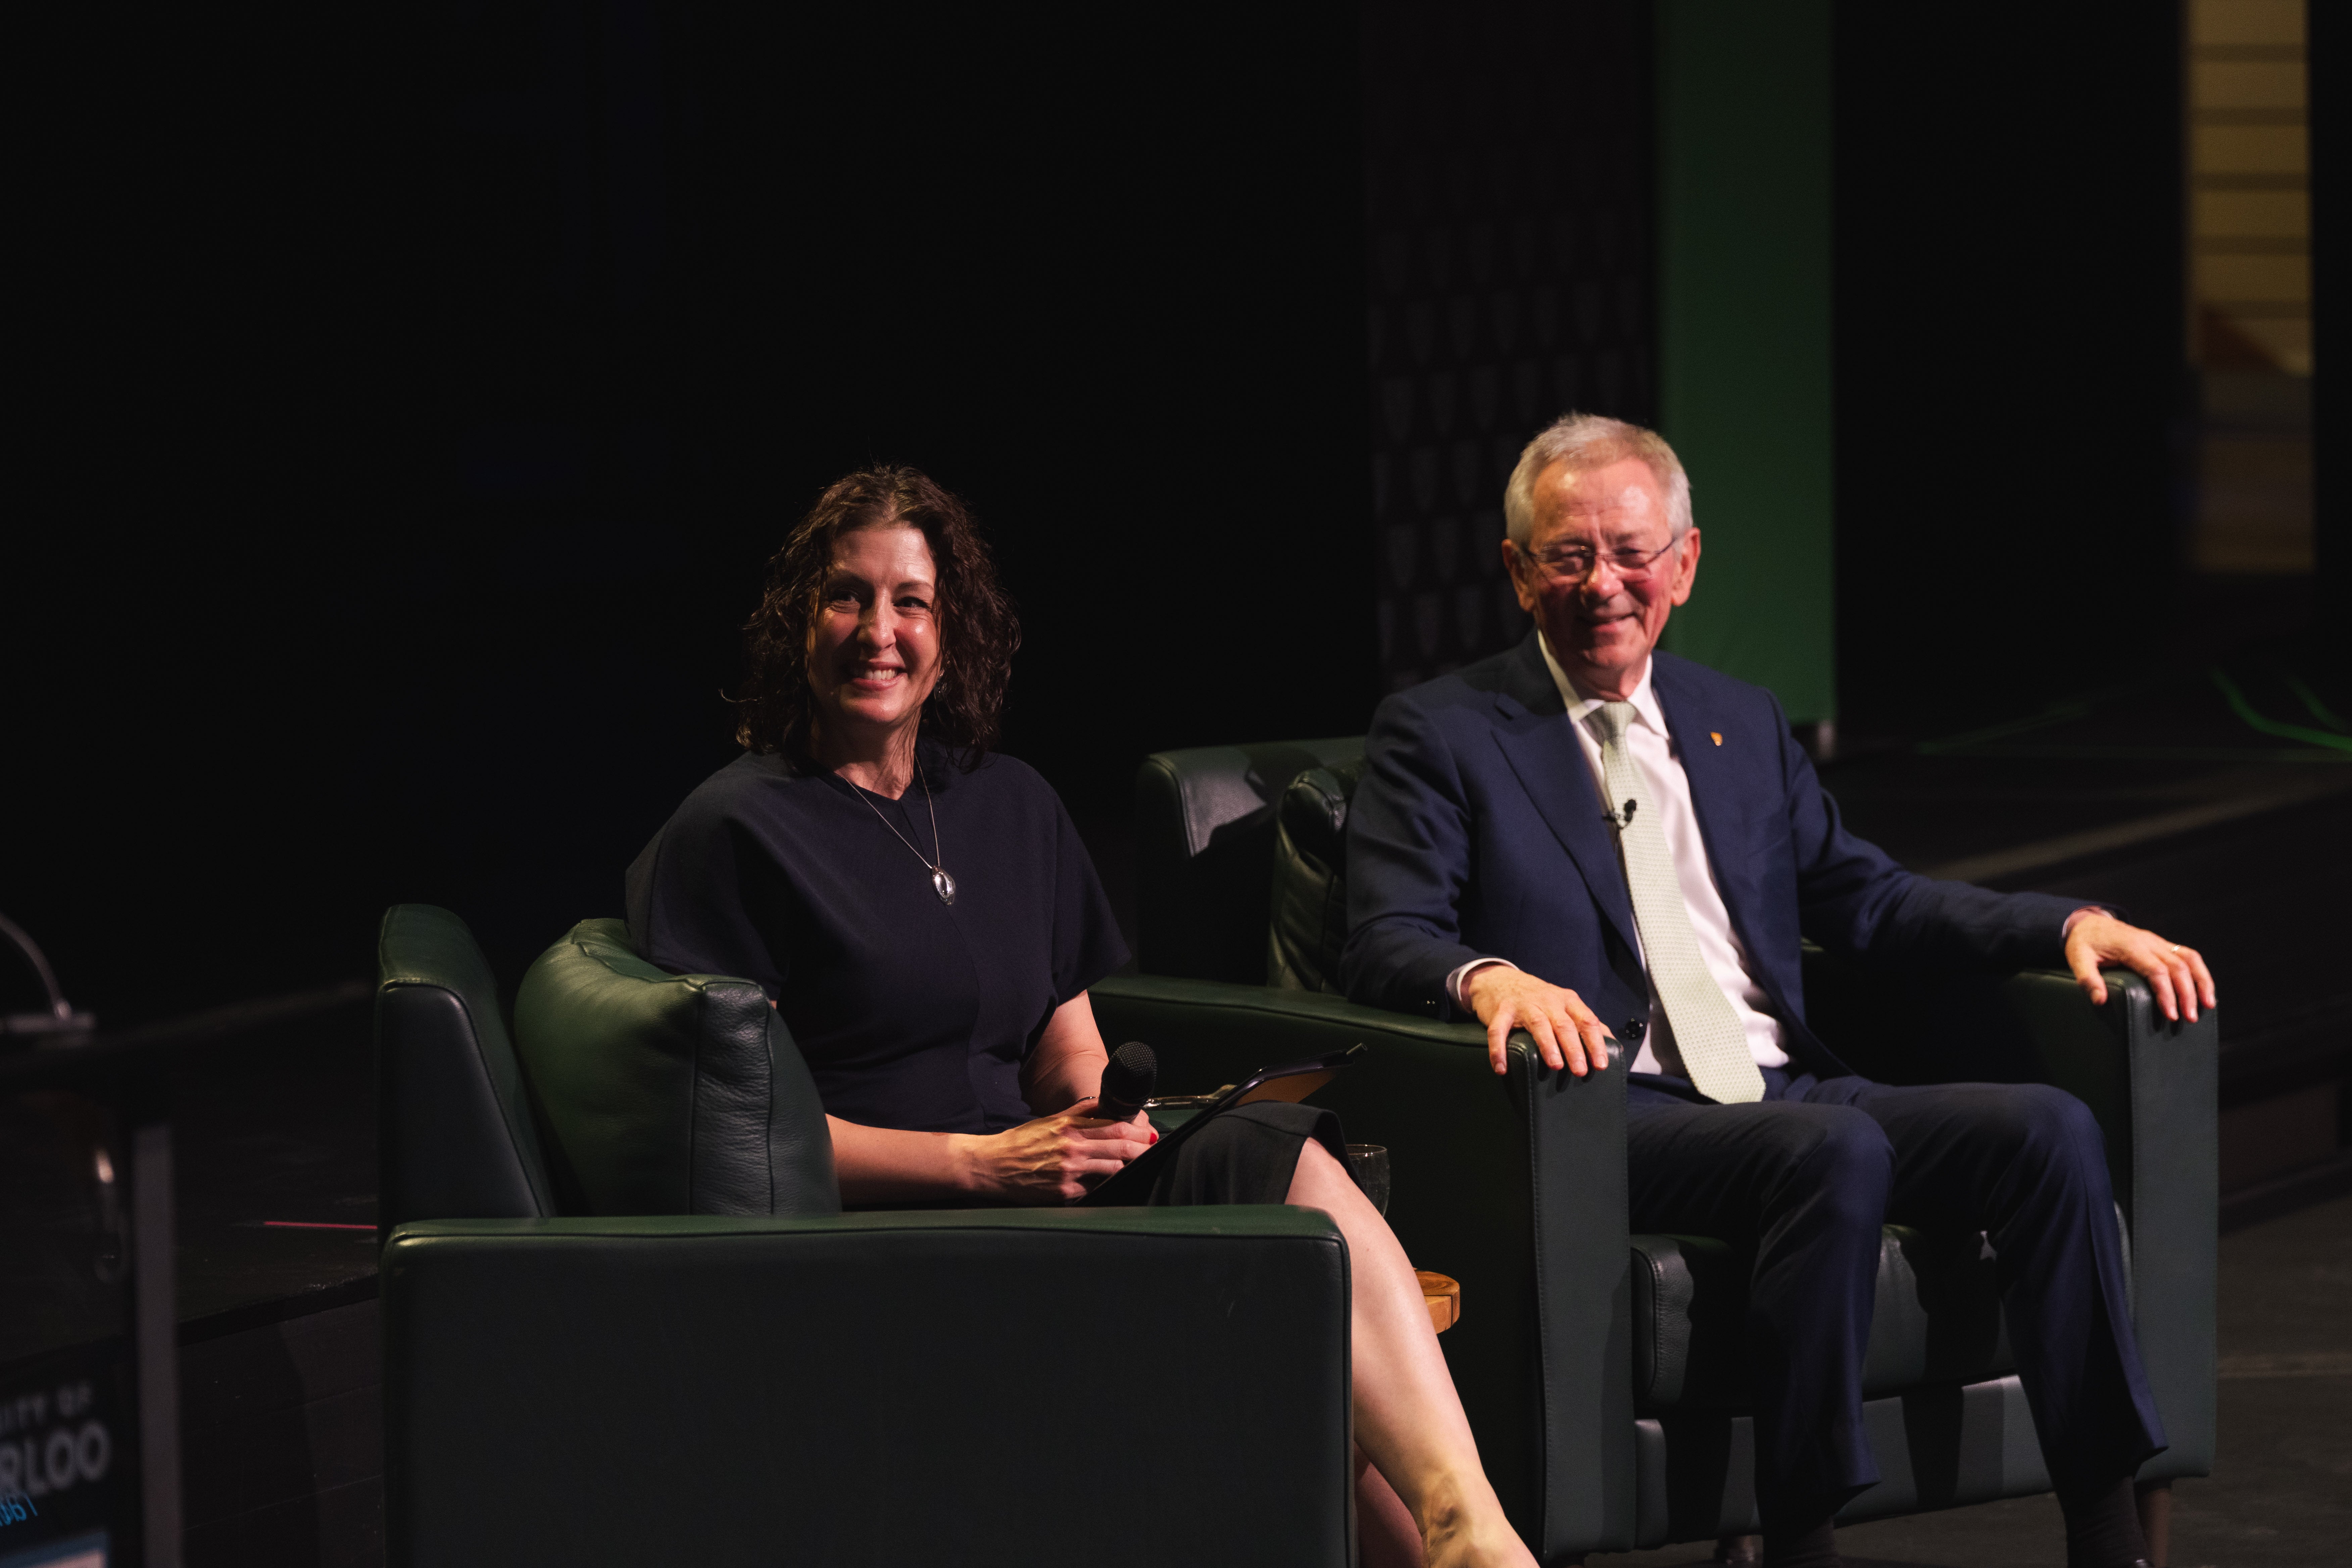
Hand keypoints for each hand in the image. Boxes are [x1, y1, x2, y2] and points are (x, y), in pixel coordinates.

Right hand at [951, 1108, 1156, 1204]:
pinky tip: (1105, 1181)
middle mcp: (1072, 1149)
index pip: (1116, 1127)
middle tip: (1151, 1149)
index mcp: (1070, 1128)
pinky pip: (1095, 1189)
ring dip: (1126, 1167)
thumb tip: (1106, 1105)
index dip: (1138, 1131)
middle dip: (1141, 1149)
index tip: (1149, 1134)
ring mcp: (1069, 1172)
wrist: (991, 1165)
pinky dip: (1103, 1184)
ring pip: (1113, 1170)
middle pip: (1120, 1148)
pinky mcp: (1064, 1192)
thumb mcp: (1050, 1120)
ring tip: (1132, 1165)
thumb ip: (1080, 1114)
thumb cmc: (1021, 1142)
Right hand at [1461, 966, 1613, 1077]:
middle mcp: (1548, 1000)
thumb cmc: (1538, 999)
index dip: (1596, 1042)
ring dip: (1548, 1045)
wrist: (1500, 979)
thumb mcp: (1564, 1005)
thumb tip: (1613, 1043)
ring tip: (1555, 1065)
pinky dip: (1499, 1049)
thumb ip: (1585, 1022)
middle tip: (1580, 1071)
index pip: (1587, 1020)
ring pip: (1539, 1024)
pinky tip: (1501, 1068)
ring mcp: (1524, 1004)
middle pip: (1564, 1024)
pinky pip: (1499, 1031)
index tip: (1601, 1064)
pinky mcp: (1501, 1010)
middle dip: (1574, 1048)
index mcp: (1567, 1000)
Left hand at [2064, 911, 2215, 1022]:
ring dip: (2202, 982)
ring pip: (2190, 958)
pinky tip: (2204, 989)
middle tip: (2189, 1019)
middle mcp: (2149, 942)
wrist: (2088, 922)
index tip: (2171, 1015)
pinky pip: (2187, 956)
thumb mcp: (2077, 958)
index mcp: (2131, 946)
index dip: (2167, 994)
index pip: (2157, 971)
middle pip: (2178, 967)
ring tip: (2208, 1006)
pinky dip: (2199, 972)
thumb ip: (2087, 979)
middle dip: (2188, 994)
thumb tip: (2100, 1001)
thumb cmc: (2083, 942)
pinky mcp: (2162, 945)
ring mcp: (2158, 942)